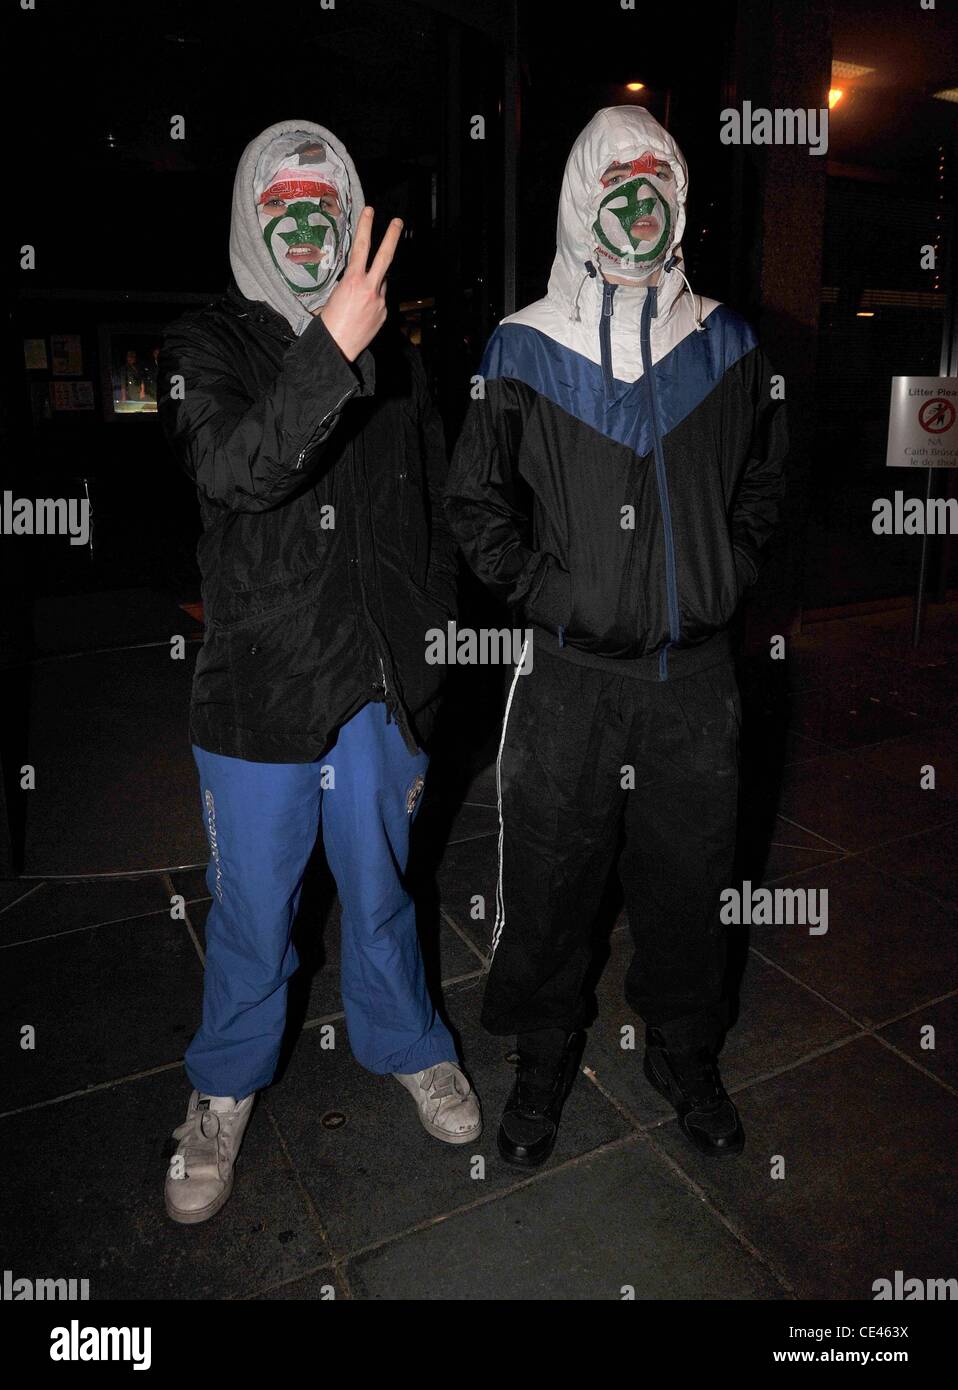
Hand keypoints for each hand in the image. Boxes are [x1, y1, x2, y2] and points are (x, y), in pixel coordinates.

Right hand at [315, 207, 402, 361]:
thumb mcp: (333, 296)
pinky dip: (373, 300)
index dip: (365, 226)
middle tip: (397, 221)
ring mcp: (380, 301)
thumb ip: (349, 283)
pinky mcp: (384, 314)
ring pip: (382, 282)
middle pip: (385, 257)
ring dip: (374, 282)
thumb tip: (357, 279)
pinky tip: (361, 312)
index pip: (361, 247)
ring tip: (358, 297)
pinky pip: (380, 299)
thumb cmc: (328, 323)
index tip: (370, 210)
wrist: (337, 349)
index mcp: (353, 281)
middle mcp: (370, 288)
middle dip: (391, 237)